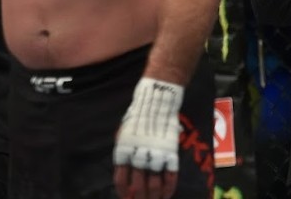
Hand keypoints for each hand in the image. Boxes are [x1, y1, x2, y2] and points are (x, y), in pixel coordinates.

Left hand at [113, 77, 182, 198]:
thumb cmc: (137, 117)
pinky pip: (170, 176)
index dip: (123, 192)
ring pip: (154, 184)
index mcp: (123, 149)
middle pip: (138, 185)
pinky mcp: (170, 153)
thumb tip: (124, 173)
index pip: (120, 178)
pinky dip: (168, 189)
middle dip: (140, 198)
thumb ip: (124, 152)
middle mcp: (138, 154)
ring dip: (154, 196)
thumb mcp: (123, 133)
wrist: (156, 102)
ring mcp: (155, 154)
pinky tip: (166, 195)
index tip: (126, 198)